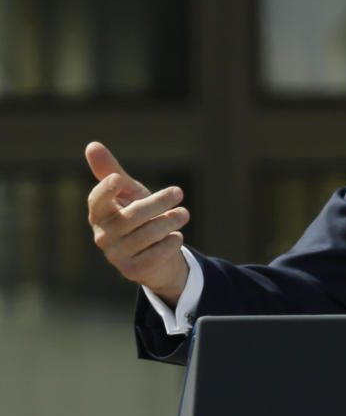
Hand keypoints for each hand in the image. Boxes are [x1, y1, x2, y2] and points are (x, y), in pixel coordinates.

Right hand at [85, 141, 189, 305]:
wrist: (156, 256)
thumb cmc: (140, 217)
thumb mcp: (130, 194)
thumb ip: (113, 172)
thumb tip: (92, 145)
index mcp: (99, 214)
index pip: (97, 201)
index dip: (106, 190)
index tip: (119, 179)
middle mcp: (102, 235)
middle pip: (132, 216)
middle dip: (158, 202)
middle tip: (179, 193)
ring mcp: (115, 255)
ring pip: (147, 234)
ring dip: (170, 221)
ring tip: (184, 214)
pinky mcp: (132, 270)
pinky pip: (155, 254)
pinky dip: (170, 243)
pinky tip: (177, 236)